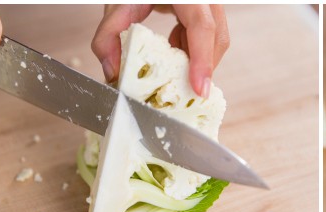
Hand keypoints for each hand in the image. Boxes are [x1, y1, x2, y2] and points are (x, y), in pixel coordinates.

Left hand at [92, 4, 229, 97]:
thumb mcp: (118, 3)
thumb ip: (109, 35)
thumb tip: (113, 71)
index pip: (202, 26)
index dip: (202, 60)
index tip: (199, 88)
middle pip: (216, 36)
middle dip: (202, 66)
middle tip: (186, 90)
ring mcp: (208, 1)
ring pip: (216, 37)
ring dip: (197, 58)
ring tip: (174, 67)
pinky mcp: (205, 7)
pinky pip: (208, 32)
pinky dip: (193, 47)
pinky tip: (173, 48)